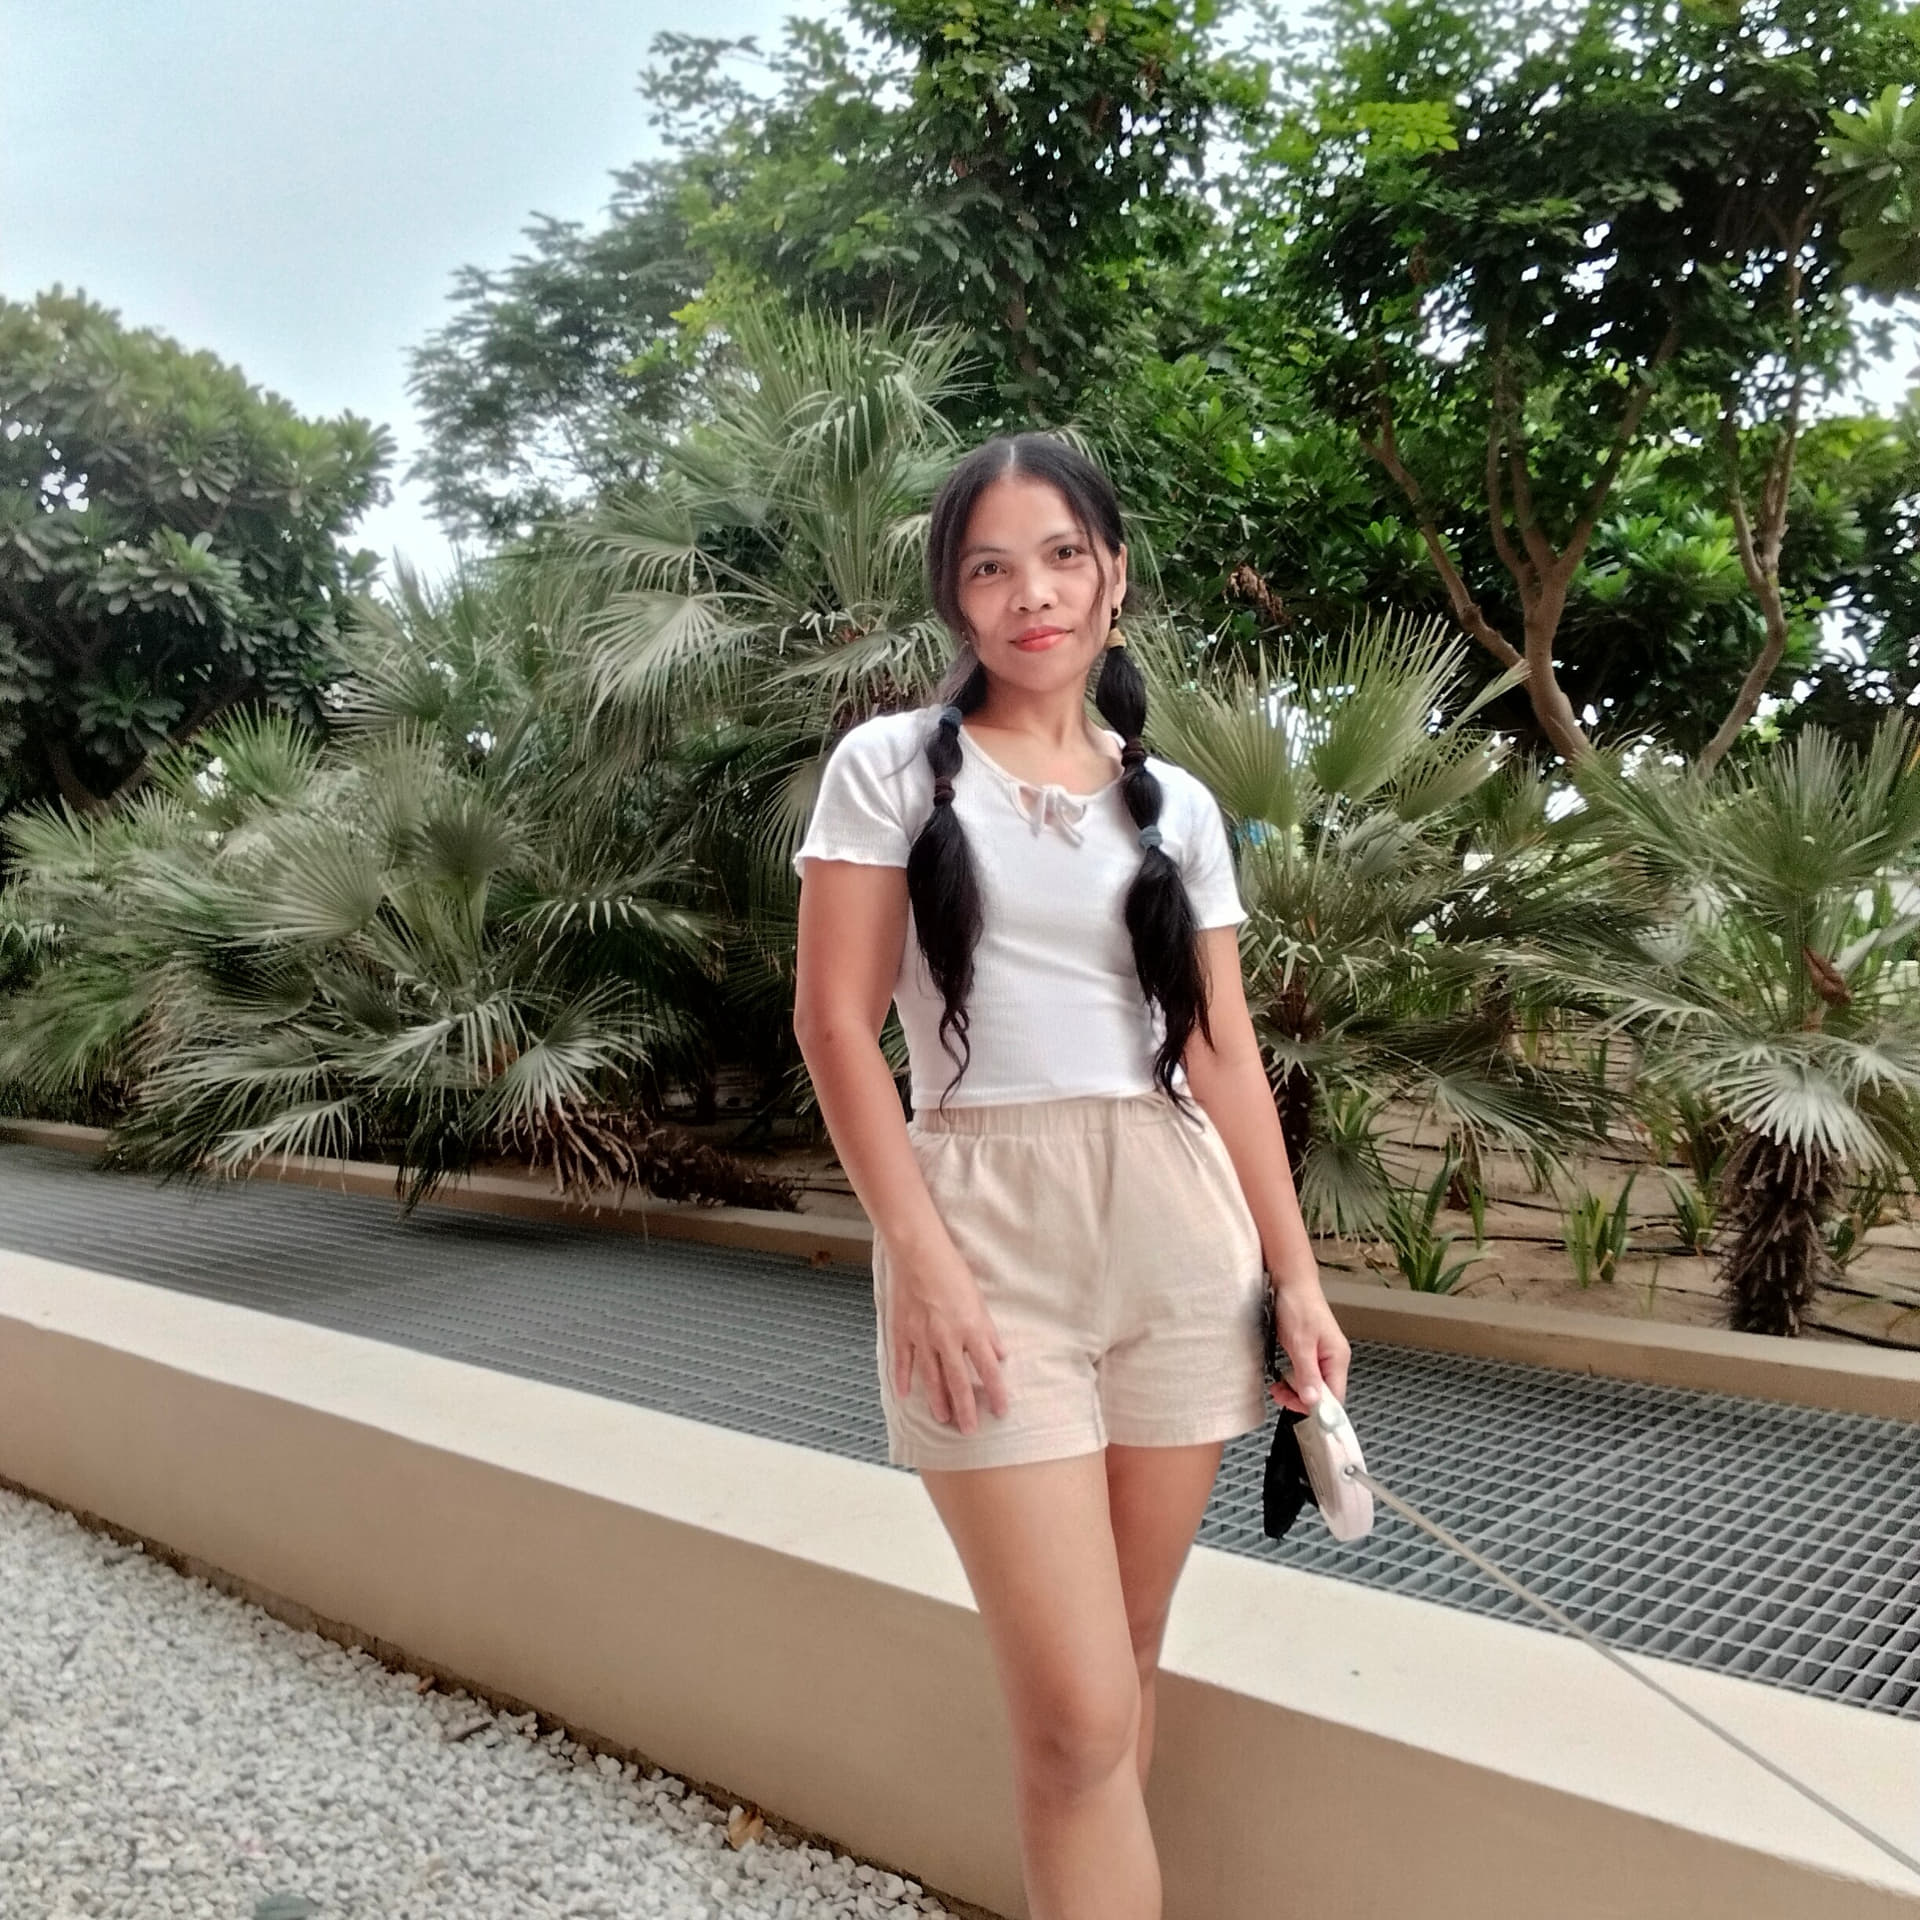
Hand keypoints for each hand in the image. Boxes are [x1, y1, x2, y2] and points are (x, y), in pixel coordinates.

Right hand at [885, 1237, 1009, 1434]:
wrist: (917, 1253)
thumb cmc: (951, 1270)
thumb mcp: (978, 1300)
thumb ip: (988, 1331)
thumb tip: (999, 1354)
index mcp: (971, 1329)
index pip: (988, 1369)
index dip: (996, 1392)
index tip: (1000, 1411)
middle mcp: (947, 1339)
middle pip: (959, 1382)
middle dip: (965, 1409)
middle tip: (969, 1429)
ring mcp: (921, 1338)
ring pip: (931, 1378)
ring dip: (938, 1400)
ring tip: (943, 1418)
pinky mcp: (902, 1332)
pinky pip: (903, 1362)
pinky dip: (904, 1379)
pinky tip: (905, 1395)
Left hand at [1267, 1274, 1350, 1416]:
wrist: (1291, 1281)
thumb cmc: (1298, 1305)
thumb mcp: (1299, 1343)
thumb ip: (1307, 1374)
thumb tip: (1314, 1401)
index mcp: (1337, 1358)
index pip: (1335, 1398)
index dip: (1318, 1410)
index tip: (1296, 1410)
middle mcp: (1334, 1359)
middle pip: (1324, 1394)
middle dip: (1301, 1399)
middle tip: (1280, 1395)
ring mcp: (1323, 1355)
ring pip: (1313, 1385)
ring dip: (1295, 1390)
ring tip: (1277, 1387)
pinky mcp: (1312, 1351)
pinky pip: (1306, 1374)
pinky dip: (1293, 1379)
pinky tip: (1281, 1377)